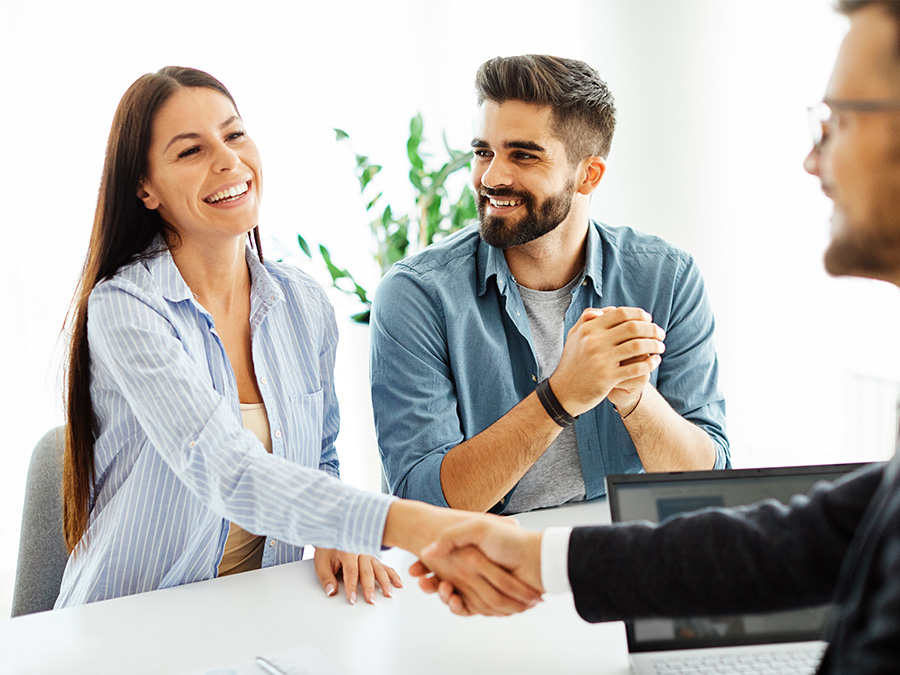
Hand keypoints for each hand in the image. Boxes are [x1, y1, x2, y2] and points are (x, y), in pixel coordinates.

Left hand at [313, 548, 402, 604]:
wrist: (335, 531)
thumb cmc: (328, 547)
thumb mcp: (321, 561)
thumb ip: (326, 577)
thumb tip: (331, 591)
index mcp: (347, 550)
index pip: (351, 571)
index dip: (351, 586)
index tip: (352, 599)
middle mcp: (361, 551)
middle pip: (367, 571)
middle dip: (369, 587)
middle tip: (371, 600)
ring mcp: (369, 554)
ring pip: (378, 568)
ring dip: (385, 582)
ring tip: (388, 594)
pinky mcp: (373, 557)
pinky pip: (385, 565)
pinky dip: (392, 574)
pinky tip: (398, 583)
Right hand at [411, 516, 543, 616]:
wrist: (536, 560)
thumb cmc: (510, 541)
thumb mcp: (478, 527)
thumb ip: (452, 536)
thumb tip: (427, 550)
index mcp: (469, 553)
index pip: (439, 562)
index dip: (423, 566)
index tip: (414, 570)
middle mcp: (473, 569)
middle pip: (442, 579)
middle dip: (428, 581)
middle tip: (420, 580)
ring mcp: (480, 585)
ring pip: (452, 595)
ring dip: (441, 594)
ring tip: (438, 588)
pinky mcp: (488, 601)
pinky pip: (467, 608)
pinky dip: (458, 606)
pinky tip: (453, 600)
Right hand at [550, 306, 663, 415]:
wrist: (563, 392)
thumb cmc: (572, 362)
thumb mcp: (574, 337)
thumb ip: (587, 319)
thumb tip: (607, 310)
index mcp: (588, 329)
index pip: (620, 313)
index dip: (639, 314)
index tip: (649, 320)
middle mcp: (594, 342)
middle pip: (633, 327)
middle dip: (652, 329)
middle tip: (660, 334)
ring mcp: (601, 360)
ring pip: (638, 346)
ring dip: (654, 345)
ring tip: (660, 347)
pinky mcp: (608, 378)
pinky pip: (637, 367)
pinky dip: (650, 363)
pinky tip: (655, 361)